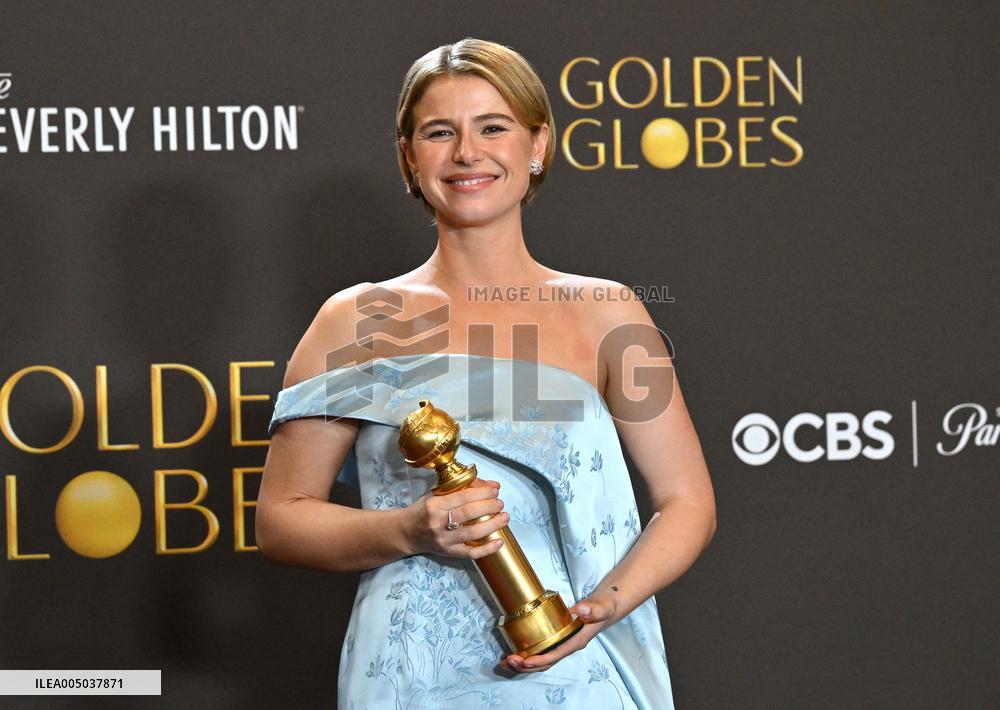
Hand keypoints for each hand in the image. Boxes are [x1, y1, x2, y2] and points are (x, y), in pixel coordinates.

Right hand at [405, 478, 508, 558]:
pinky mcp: (448, 553)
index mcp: (435, 505)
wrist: (407, 533)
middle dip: (489, 507)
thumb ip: (461, 489)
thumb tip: (490, 486)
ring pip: (472, 533)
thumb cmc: (424, 511)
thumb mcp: (437, 495)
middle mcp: (438, 522)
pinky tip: (499, 542)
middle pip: (468, 513)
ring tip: (504, 517)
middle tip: (500, 504)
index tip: (495, 491)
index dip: (482, 493)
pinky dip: (487, 549)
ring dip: (492, 525)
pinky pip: (471, 553)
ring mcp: (444, 540)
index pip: (463, 497)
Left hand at [501, 593, 619, 672]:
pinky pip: (540, 650)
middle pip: (545, 662)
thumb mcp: (602, 606)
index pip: (555, 655)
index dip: (539, 660)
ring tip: (505, 661)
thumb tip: (581, 610)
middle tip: (508, 661)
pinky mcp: (557, 638)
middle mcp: (567, 646)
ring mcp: (562, 644)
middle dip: (525, 665)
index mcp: (576, 641)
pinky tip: (514, 652)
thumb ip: (594, 608)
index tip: (524, 660)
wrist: (608, 606)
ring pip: (541, 659)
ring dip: (523, 662)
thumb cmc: (605, 607)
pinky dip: (526, 654)